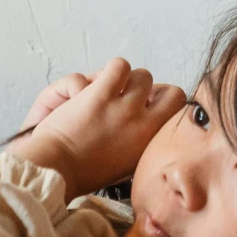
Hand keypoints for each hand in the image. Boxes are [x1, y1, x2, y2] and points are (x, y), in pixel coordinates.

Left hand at [6, 60, 185, 194]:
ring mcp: (125, 108)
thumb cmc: (85, 171)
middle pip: (172, 92)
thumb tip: (151, 120)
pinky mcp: (102, 94)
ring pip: (143, 75)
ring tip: (109, 90)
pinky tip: (100, 84)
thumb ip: (144, 142)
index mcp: (151, 143)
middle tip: (131, 98)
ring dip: (128, 80)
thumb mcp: (128, 164)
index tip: (149, 106)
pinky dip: (112, 70)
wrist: (56, 169)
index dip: (164, 103)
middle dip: (154, 92)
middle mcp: (144, 125)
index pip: (180, 110)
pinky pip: (120, 65)